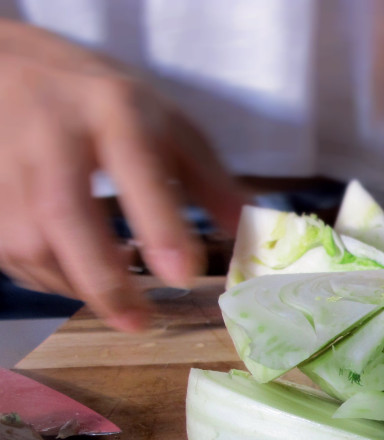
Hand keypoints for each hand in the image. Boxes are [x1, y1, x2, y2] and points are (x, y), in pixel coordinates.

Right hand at [0, 21, 244, 331]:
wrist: (7, 66)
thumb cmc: (102, 101)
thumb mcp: (166, 123)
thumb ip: (210, 181)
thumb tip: (251, 234)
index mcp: (111, 109)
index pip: (136, 169)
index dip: (159, 225)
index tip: (183, 275)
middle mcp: (50, 135)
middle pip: (64, 215)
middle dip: (103, 278)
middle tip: (140, 321)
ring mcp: (5, 165)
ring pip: (31, 244)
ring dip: (77, 284)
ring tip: (120, 297)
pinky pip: (13, 255)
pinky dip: (51, 277)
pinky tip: (81, 275)